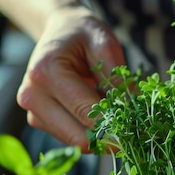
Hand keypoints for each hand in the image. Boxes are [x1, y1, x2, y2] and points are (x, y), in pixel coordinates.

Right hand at [17, 6, 125, 152]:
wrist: (59, 31)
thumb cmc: (83, 34)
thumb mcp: (105, 44)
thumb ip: (116, 78)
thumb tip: (132, 112)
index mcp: (46, 72)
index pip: (86, 114)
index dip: (117, 126)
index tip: (141, 129)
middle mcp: (32, 95)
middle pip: (78, 138)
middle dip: (109, 137)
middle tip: (135, 131)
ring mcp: (32, 111)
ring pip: (76, 143)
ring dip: (101, 136)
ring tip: (118, 118)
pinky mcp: (38, 120)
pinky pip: (71, 139)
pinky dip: (91, 133)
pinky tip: (100, 115)